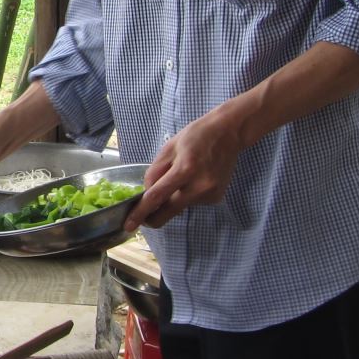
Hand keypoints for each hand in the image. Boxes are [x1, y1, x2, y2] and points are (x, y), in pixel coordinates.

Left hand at [124, 109, 245, 230]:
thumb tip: (146, 195)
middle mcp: (199, 186)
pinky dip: (186, 195)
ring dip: (172, 199)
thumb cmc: (196, 136)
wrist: (229, 133)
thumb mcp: (168, 149)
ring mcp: (210, 194)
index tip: (129, 225)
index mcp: (185, 170)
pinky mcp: (216, 198)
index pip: (157, 197)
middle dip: (153, 217)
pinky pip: (191, 202)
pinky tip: (195, 179)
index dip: (140, 213)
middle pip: (168, 212)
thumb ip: (154, 172)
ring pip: (179, 206)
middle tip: (143, 214)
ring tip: (183, 176)